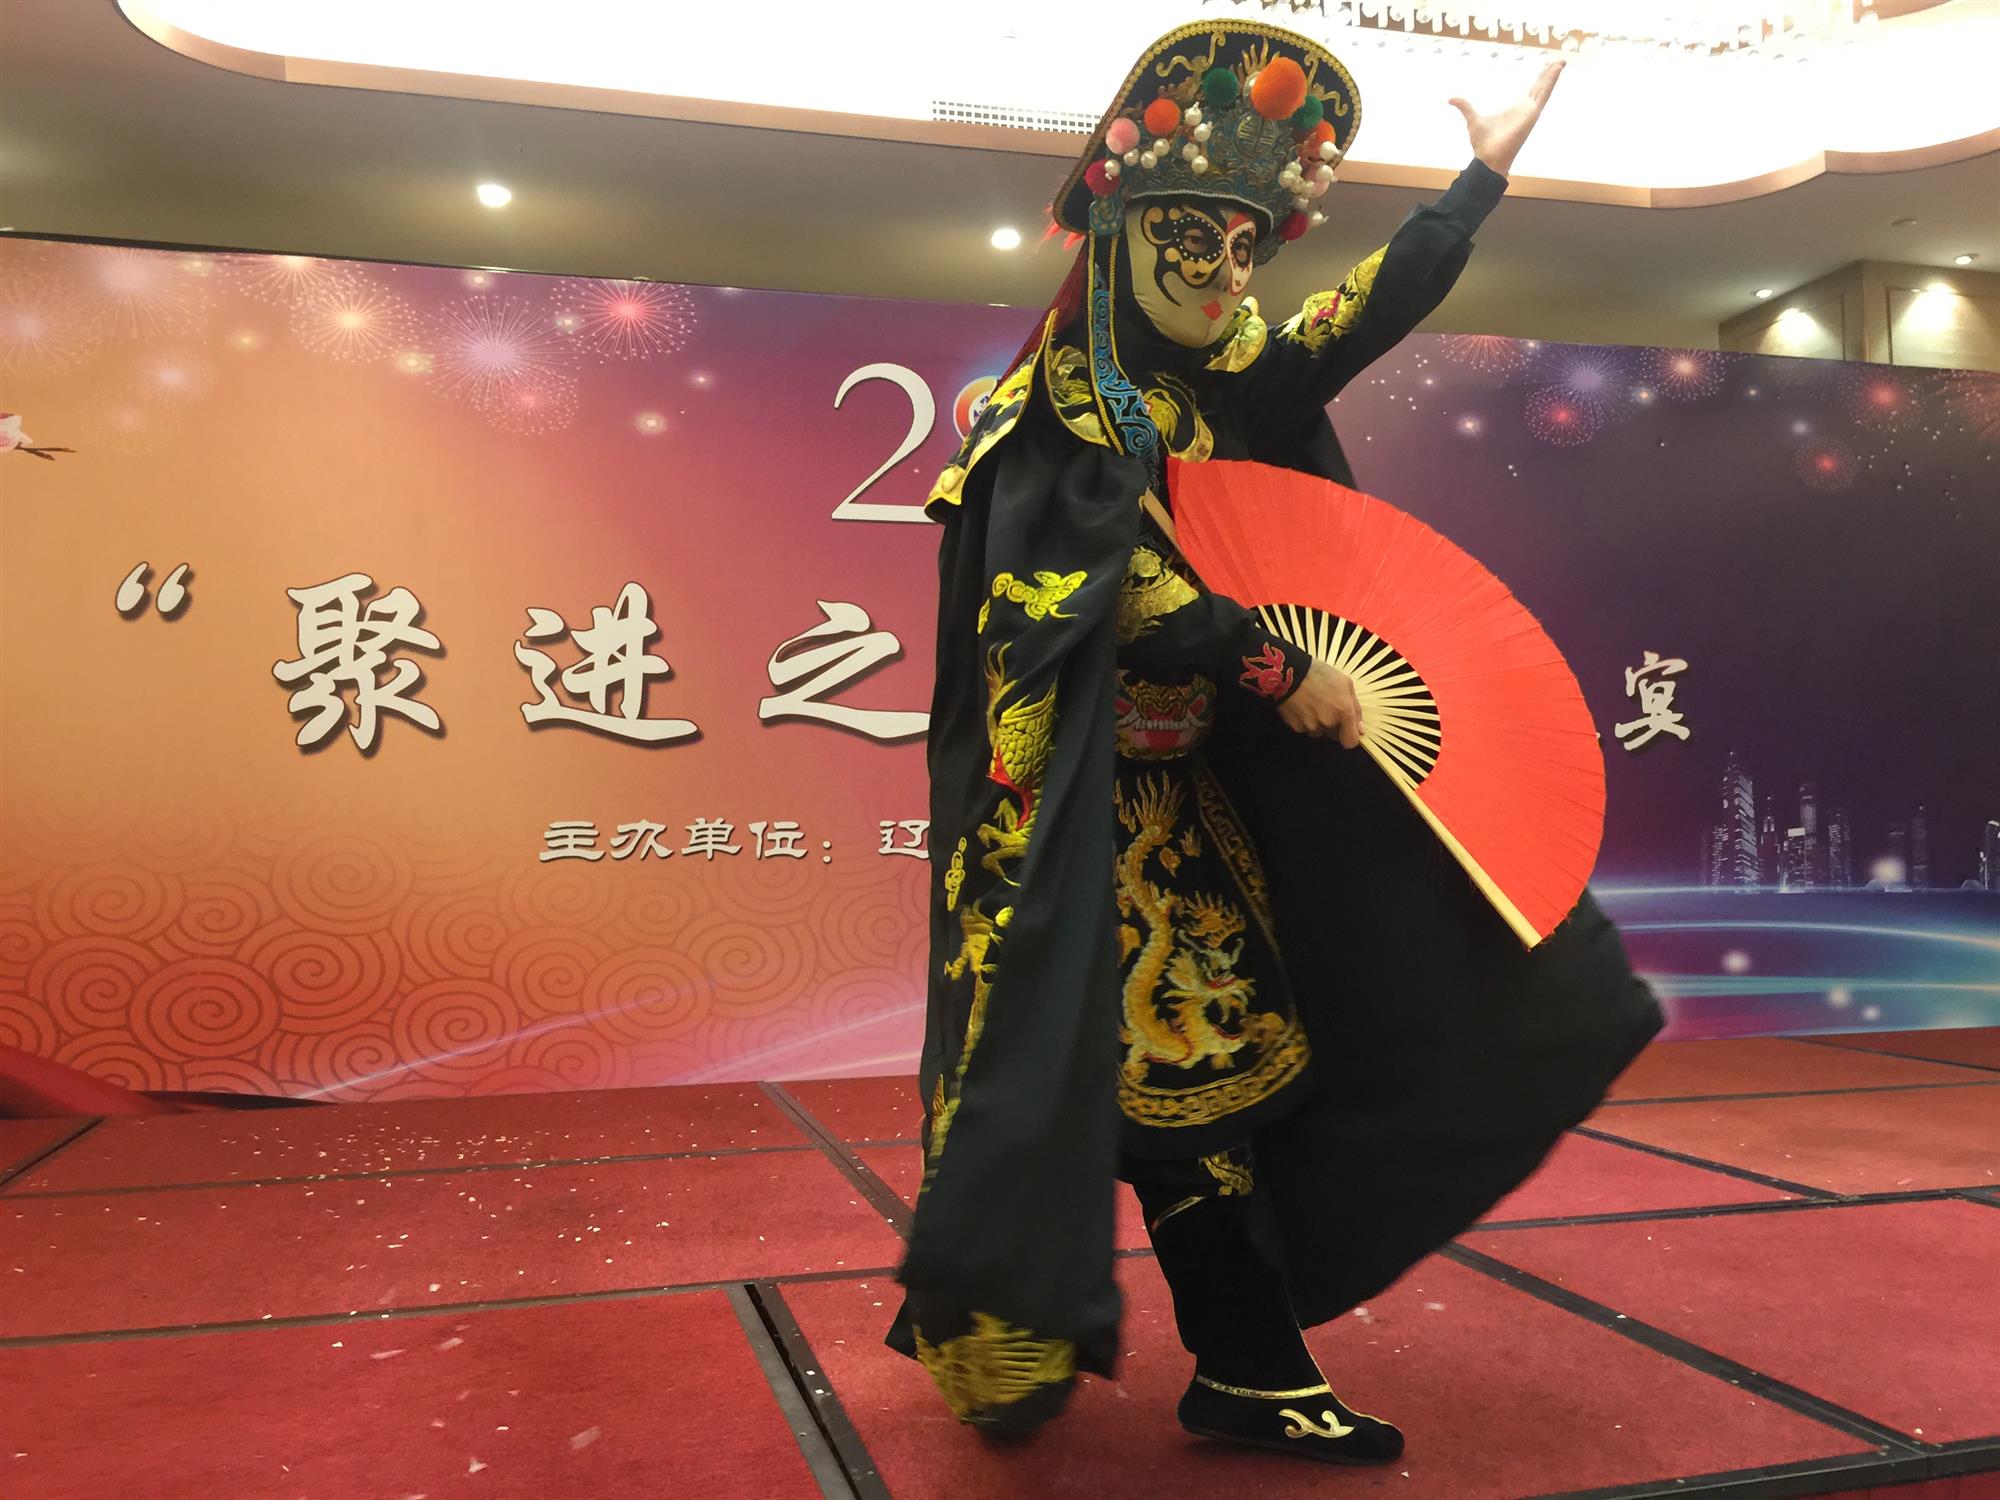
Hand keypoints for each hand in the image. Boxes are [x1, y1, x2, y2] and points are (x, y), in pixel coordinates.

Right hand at [1277, 661, 1363, 748]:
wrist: (1289, 672)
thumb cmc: (1320, 674)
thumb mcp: (1345, 683)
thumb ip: (1356, 708)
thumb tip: (1360, 730)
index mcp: (1344, 712)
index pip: (1350, 741)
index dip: (1349, 736)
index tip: (1347, 729)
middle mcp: (1328, 722)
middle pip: (1334, 735)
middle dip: (1333, 726)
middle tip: (1326, 708)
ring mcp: (1311, 726)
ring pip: (1319, 732)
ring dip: (1318, 723)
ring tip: (1312, 705)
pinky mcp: (1296, 726)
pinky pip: (1304, 729)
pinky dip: (1304, 721)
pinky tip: (1302, 706)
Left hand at [1450, 59, 1563, 177]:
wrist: (1488, 159)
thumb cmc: (1483, 144)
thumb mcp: (1472, 120)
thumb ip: (1465, 107)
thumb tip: (1451, 100)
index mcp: (1517, 109)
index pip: (1532, 90)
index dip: (1540, 79)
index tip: (1547, 67)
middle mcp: (1526, 110)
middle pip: (1541, 87)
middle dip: (1550, 74)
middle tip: (1559, 60)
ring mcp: (1531, 112)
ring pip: (1545, 89)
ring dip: (1553, 75)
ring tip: (1562, 61)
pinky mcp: (1532, 114)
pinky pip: (1544, 95)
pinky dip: (1550, 82)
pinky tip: (1556, 70)